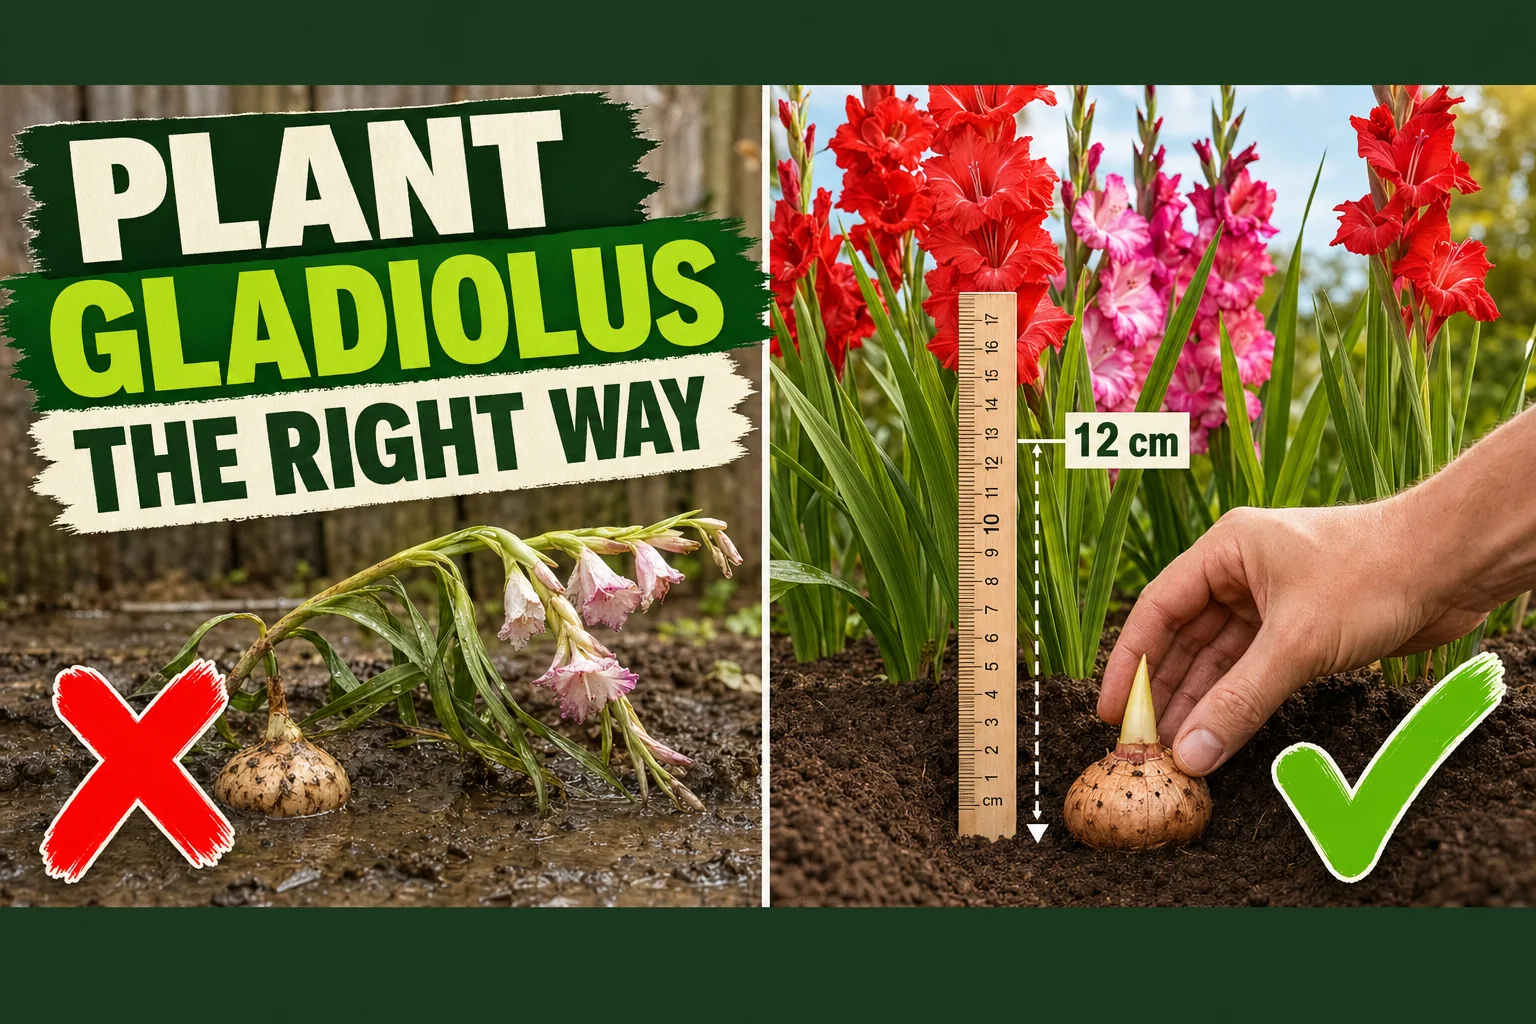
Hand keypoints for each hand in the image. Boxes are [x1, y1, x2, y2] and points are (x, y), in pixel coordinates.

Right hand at [1097, 501, 1487, 776]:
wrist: (1454, 564)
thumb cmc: (1375, 575)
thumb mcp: (1296, 644)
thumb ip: (1239, 702)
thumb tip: (1191, 754)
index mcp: (1226, 550)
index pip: (1157, 609)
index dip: (1129, 662)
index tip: (1113, 711)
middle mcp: (1241, 573)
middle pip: (1184, 639)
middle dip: (1164, 692)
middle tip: (1142, 743)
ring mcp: (1272, 602)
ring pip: (1219, 660)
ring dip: (1199, 704)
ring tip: (1174, 751)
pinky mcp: (1302, 630)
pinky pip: (1254, 671)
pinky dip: (1236, 703)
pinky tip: (1217, 735)